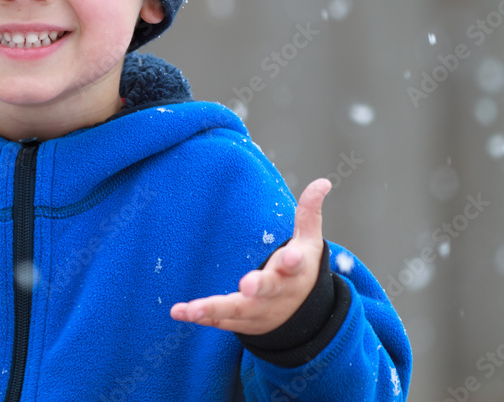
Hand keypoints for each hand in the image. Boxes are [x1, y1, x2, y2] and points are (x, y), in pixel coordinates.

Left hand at [170, 178, 331, 334]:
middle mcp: (275, 293)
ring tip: (192, 308)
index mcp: (293, 272)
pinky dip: (201, 317)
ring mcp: (257, 310)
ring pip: (236, 310)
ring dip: (214, 308)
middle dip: (257, 287)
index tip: (291, 256)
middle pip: (266, 290)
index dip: (294, 261)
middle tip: (247, 284)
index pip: (296, 265)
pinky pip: (220, 321)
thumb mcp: (309, 244)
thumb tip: (324, 181)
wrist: (301, 318)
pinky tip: (179, 312)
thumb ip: (309, 214)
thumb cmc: (300, 272)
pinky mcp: (240, 321)